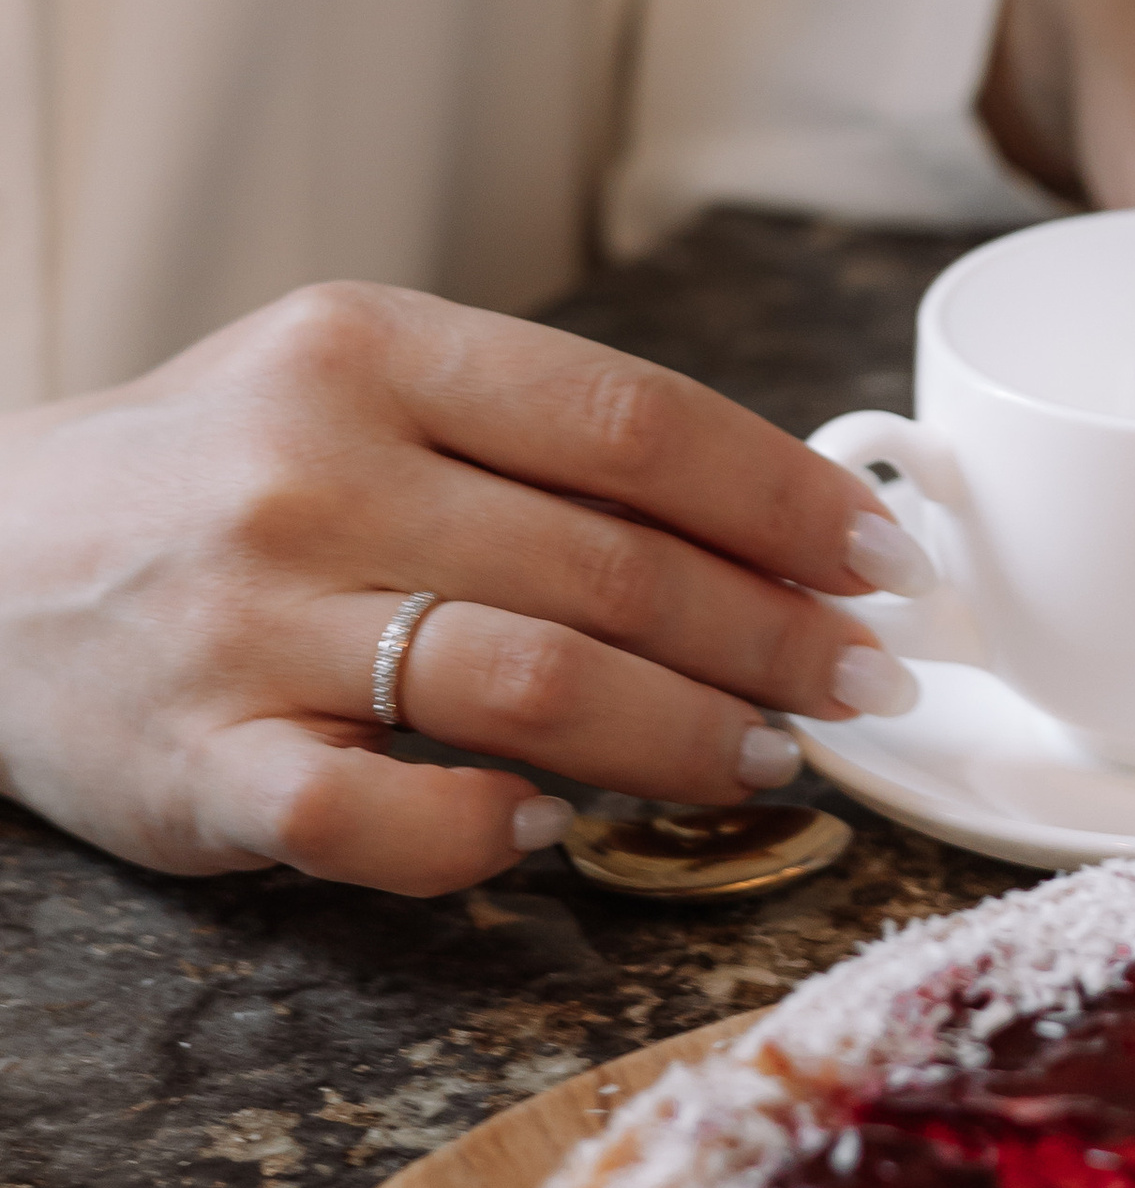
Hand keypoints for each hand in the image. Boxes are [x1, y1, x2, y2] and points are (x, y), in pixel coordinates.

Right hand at [0, 284, 923, 892]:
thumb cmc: (210, 475)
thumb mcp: (353, 386)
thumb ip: (531, 437)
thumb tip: (774, 517)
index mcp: (368, 351)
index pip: (634, 422)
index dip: (787, 499)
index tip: (883, 560)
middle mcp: (311, 471)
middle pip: (613, 565)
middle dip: (773, 638)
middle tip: (862, 685)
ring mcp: (250, 624)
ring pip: (536, 692)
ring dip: (684, 739)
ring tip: (766, 759)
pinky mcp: (198, 766)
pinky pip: (384, 818)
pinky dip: (492, 836)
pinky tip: (556, 831)